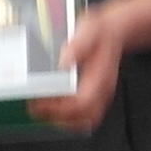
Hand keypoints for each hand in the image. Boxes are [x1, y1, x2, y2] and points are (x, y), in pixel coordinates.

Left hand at [28, 0, 150, 135]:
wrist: (114, 30)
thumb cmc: (102, 30)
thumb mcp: (88, 29)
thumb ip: (77, 45)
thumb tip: (63, 62)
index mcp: (100, 77)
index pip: (82, 103)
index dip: (60, 107)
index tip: (40, 101)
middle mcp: (102, 90)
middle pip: (83, 118)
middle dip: (57, 117)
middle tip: (36, 107)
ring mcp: (100, 95)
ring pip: (84, 121)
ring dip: (62, 120)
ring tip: (42, 109)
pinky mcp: (95, 96)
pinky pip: (84, 116)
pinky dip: (68, 118)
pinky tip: (54, 110)